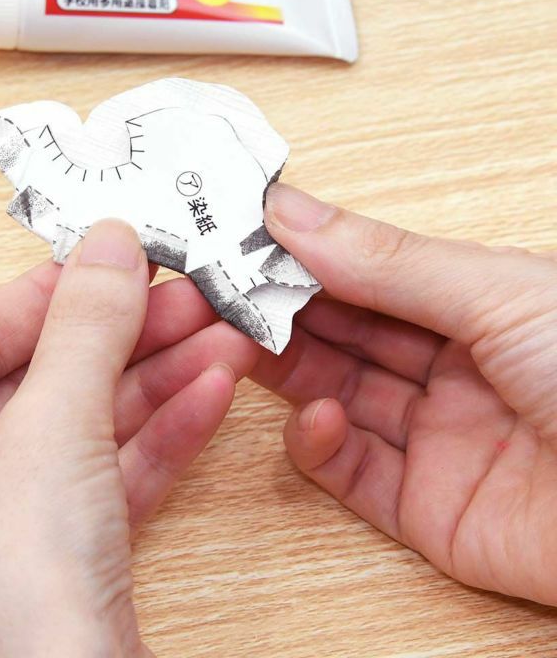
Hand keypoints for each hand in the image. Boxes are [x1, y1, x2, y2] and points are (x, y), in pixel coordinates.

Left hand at [0, 220, 259, 656]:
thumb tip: (108, 245)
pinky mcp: (63, 554)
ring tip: (220, 333)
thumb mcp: (49, 428)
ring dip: (159, 376)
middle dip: (124, 335)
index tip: (109, 262)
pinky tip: (214, 387)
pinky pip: (114, 469)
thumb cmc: (9, 596)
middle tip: (183, 294)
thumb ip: (82, 327)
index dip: (45, 293)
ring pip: (89, 421)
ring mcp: (4, 521)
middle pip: (42, 376)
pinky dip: (165, 428)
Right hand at [255, 183, 556, 605]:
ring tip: (242, 344)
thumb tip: (291, 211)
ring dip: (285, 370)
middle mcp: (453, 369)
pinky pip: (349, 471)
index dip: (305, 254)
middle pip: (344, 334)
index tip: (244, 238)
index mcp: (477, 305)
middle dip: (284, 309)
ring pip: (335, 394)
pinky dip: (318, 445)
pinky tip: (317, 419)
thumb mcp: (495, 294)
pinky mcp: (425, 510)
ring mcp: (436, 439)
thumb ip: (382, 260)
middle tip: (225, 291)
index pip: (367, 273)